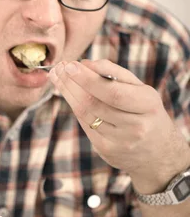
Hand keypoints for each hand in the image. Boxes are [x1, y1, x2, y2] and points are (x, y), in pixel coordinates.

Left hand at [49, 59, 189, 192]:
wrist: (159, 153)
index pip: (112, 92)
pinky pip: (85, 125)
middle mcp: (136, 126)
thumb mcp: (140, 89)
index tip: (70, 64)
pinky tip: (67, 93)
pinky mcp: (107, 150)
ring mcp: (120, 142)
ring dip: (68, 93)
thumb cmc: (145, 112)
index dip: (88, 79)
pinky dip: (74, 106)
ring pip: (85, 114)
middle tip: (59, 68)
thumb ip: (115, 74)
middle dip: (72, 83)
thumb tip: (86, 64)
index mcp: (148, 105)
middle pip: (94, 103)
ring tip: (57, 76)